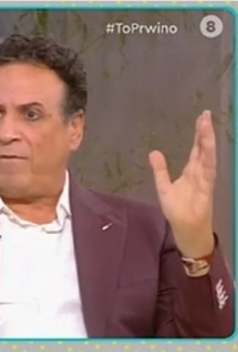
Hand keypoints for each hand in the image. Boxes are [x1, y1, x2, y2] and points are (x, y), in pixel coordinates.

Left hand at [149, 110, 216, 257]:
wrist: (186, 228)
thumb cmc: (178, 209)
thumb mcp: (164, 187)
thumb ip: (160, 170)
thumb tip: (154, 152)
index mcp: (192, 171)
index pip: (196, 148)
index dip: (199, 134)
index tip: (202, 118)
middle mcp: (201, 172)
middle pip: (203, 148)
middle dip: (205, 132)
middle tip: (206, 114)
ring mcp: (205, 179)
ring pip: (207, 156)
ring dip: (207, 141)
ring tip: (206, 125)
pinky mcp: (206, 188)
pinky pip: (208, 171)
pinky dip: (208, 159)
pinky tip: (208, 148)